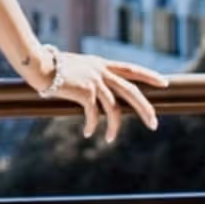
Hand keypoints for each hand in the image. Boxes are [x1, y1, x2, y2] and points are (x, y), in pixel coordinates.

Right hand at [30, 49, 169, 143]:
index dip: (149, 76)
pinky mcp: (86, 91)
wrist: (39, 65)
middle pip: (131, 91)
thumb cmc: (52, 66)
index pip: (132, 68)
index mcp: (101, 63)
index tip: (165, 83)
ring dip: (113, 127)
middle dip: (145, 108)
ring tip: (109, 139)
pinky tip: (87, 132)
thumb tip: (92, 91)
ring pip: (113, 108)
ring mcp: (95, 80)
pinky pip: (93, 114)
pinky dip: (92, 125)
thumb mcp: (76, 67)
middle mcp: (101, 71)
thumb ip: (88, 75)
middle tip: (155, 124)